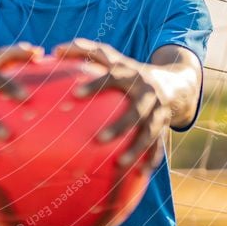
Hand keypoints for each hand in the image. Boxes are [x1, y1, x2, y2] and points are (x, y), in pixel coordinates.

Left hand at [53, 38, 169, 172]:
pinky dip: (150, 160)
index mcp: (130, 74)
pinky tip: (138, 175)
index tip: (75, 94)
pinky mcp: (163, 127)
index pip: (112, 77)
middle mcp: (147, 93)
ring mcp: (158, 112)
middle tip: (98, 140)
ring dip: (136, 149)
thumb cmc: (127, 70)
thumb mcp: (111, 57)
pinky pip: (158, 146)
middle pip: (136, 111)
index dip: (95, 84)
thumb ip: (84, 51)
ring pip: (150, 132)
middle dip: (120, 126)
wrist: (171, 82)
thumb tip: (54, 50)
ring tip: (119, 164)